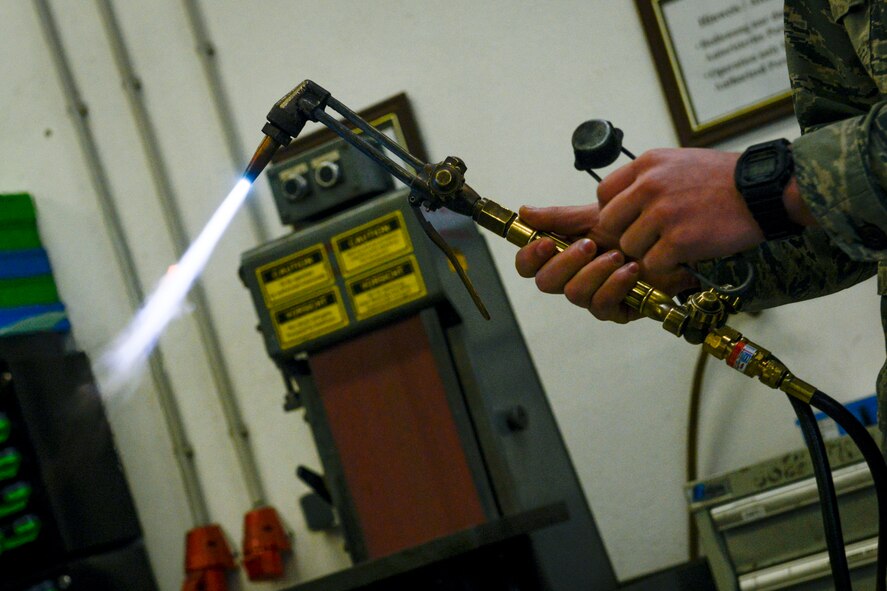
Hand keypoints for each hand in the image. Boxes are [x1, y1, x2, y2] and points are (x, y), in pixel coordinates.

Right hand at [514, 204, 694, 322]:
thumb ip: (559, 217)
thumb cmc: (636, 225)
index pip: (529, 265)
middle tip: (589, 244)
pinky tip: (631, 269)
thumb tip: (524, 212)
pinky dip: (615, 284)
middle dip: (565, 262)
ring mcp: (593, 295)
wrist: (672, 235)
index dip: (529, 256)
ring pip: (574, 294)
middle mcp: (573, 278)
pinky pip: (602, 305)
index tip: (545, 242)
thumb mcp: (596, 215)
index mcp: (562, 255)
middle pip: (545, 283)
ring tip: (618, 254)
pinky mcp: (616, 310)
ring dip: (595, 271)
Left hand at [596, 148, 763, 272]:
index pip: (604, 193)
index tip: (631, 219)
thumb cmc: (723, 180)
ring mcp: (664, 213)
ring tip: (674, 243)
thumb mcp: (679, 162)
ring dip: (648, 251)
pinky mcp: (679, 240)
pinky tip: (686, 254)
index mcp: (648, 164)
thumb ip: (647, 178)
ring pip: (629, 246)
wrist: (763, 192)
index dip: (614, 211)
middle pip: (610, 223)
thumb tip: (620, 199)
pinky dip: (668, 265)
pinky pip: (653, 263)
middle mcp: (650, 186)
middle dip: (627, 233)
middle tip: (650, 238)